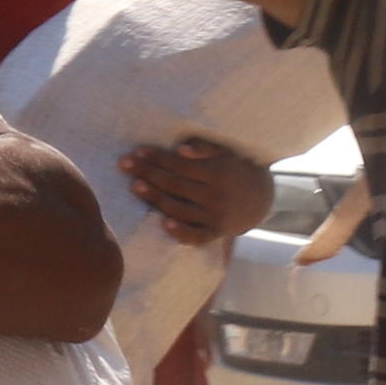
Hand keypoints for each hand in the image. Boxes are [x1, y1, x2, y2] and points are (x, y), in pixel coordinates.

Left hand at [122, 135, 273, 246]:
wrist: (261, 199)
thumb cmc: (237, 169)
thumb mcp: (227, 153)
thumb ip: (205, 148)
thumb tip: (181, 148)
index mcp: (218, 173)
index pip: (180, 165)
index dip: (157, 158)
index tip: (137, 152)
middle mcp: (216, 196)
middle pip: (174, 184)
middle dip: (148, 173)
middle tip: (124, 164)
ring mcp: (215, 217)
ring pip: (179, 208)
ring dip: (155, 198)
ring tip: (135, 186)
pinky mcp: (215, 233)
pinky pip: (196, 236)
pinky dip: (180, 232)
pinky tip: (163, 223)